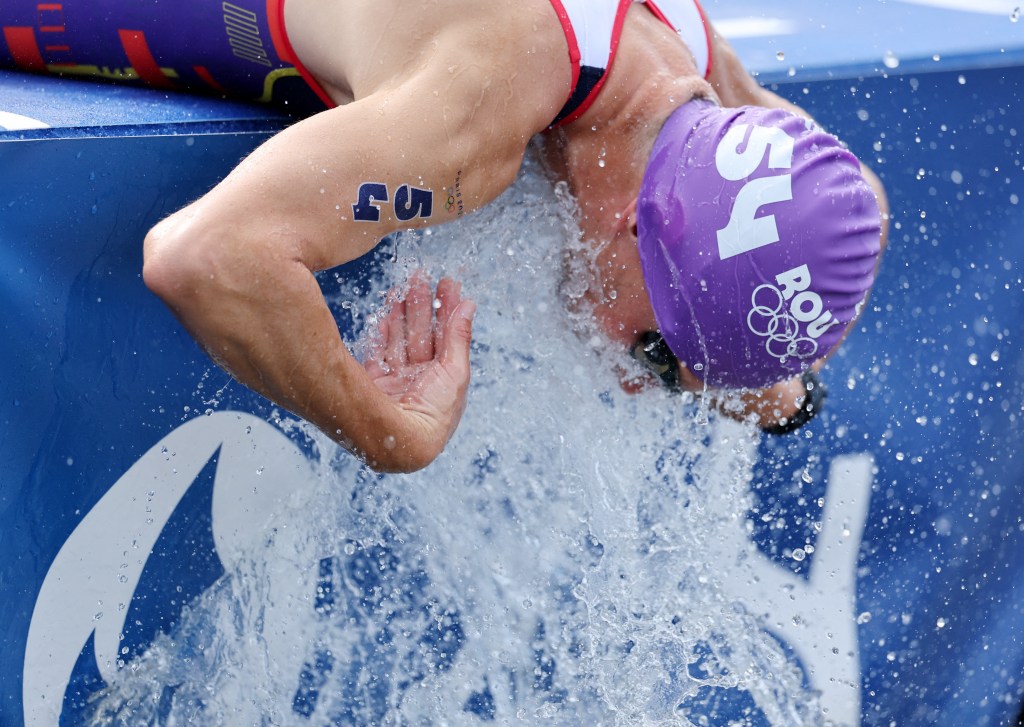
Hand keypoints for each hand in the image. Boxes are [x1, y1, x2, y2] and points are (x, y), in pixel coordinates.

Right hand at [362, 273, 476, 469]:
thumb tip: (469, 304)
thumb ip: (459, 336)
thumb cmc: (434, 415)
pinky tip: (385, 313)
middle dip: (422, 305)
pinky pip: (378, 352)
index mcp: (443, 381)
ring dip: (402, 313)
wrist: (401, 444)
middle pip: (421, 334)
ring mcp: (396, 382)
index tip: (447, 284)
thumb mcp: (455, 372)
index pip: (445, 336)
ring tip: (404, 286)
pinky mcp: (374, 385)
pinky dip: (381, 333)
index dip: (447, 309)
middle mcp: (420, 381)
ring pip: (399, 340)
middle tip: (422, 277)